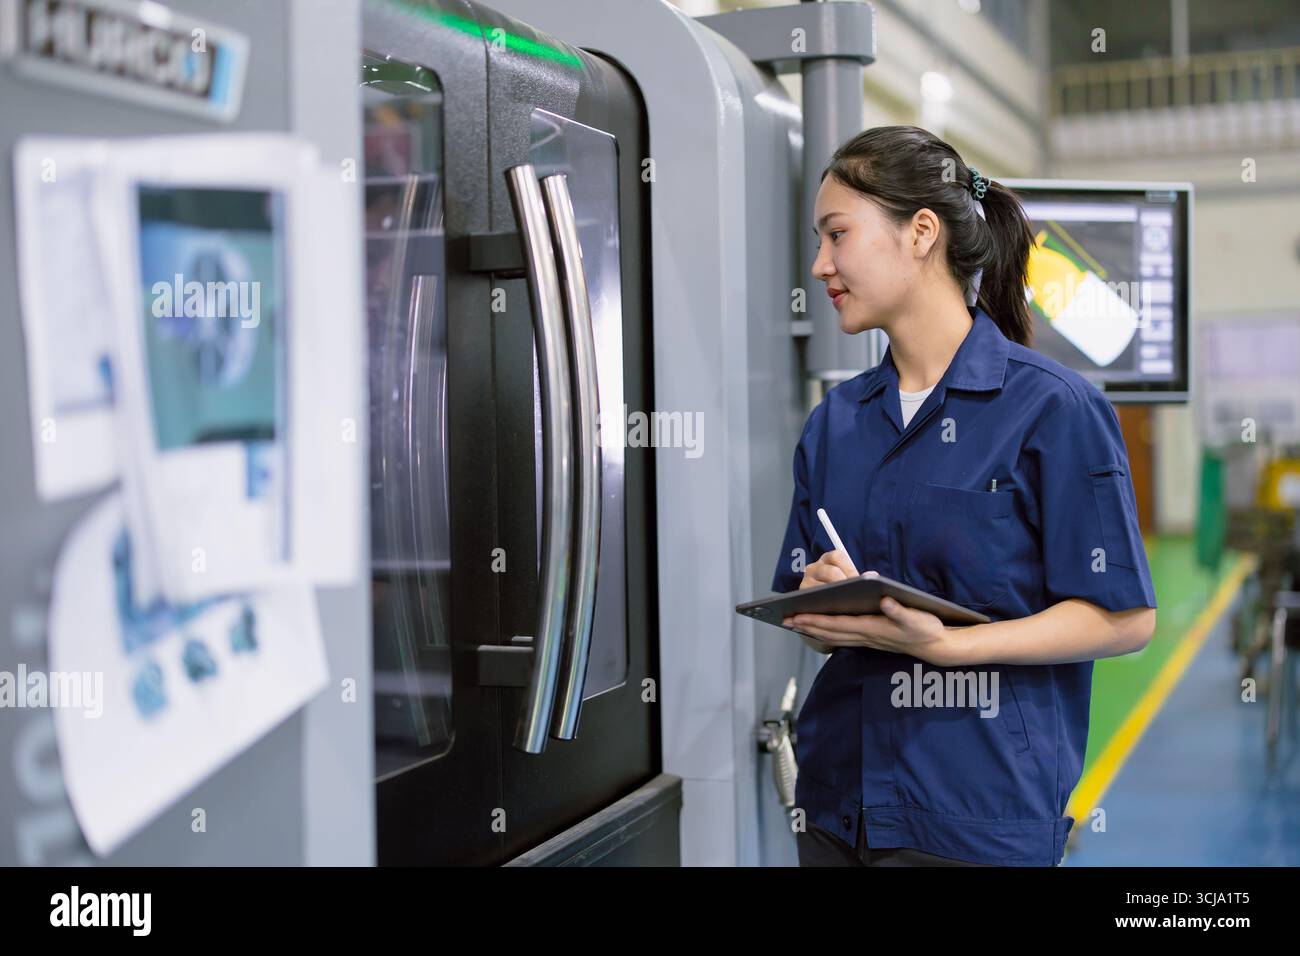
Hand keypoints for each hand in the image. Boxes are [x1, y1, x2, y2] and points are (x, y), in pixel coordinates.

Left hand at [783, 561, 972, 665]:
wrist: (937, 647)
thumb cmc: (927, 628)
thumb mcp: (918, 618)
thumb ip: (901, 610)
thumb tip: (884, 600)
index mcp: (874, 628)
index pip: (838, 624)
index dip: (817, 619)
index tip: (798, 615)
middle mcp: (867, 636)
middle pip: (830, 632)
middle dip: (807, 626)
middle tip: (785, 620)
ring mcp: (868, 640)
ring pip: (834, 636)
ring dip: (813, 630)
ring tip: (794, 624)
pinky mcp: (870, 639)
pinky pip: (842, 637)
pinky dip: (826, 633)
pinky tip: (818, 628)